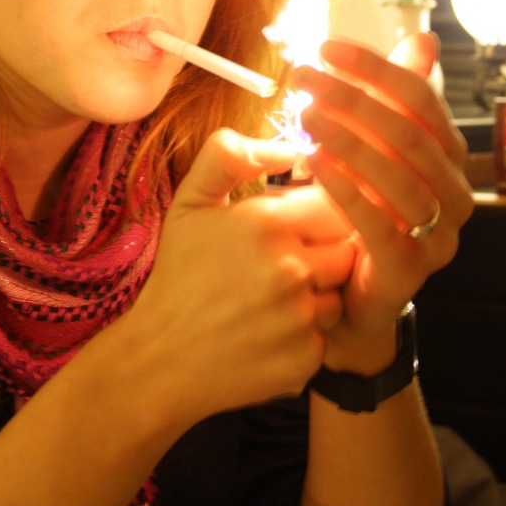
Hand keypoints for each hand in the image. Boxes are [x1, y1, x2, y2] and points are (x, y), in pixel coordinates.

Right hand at [130, 129, 354, 424]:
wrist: (159, 358)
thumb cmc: (178, 275)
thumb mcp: (190, 202)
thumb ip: (229, 156)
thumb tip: (288, 146)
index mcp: (267, 222)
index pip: (335, 201)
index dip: (319, 212)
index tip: (298, 224)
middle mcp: (292, 268)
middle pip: (346, 246)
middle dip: (323, 251)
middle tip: (283, 263)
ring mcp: (301, 316)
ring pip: (340, 292)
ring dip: (318, 294)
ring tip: (274, 299)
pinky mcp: (306, 358)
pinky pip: (327, 334)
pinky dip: (305, 333)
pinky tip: (270, 330)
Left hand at [295, 33, 472, 363]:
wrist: (349, 292)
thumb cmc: (361, 209)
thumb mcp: (373, 147)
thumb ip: (393, 96)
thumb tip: (424, 38)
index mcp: (447, 156)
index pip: (420, 98)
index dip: (374, 67)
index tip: (325, 47)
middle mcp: (453, 193)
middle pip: (409, 134)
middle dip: (354, 98)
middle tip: (305, 78)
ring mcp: (437, 236)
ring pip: (400, 177)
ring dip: (350, 139)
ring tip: (305, 114)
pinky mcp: (410, 272)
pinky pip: (380, 225)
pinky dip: (347, 189)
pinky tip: (313, 161)